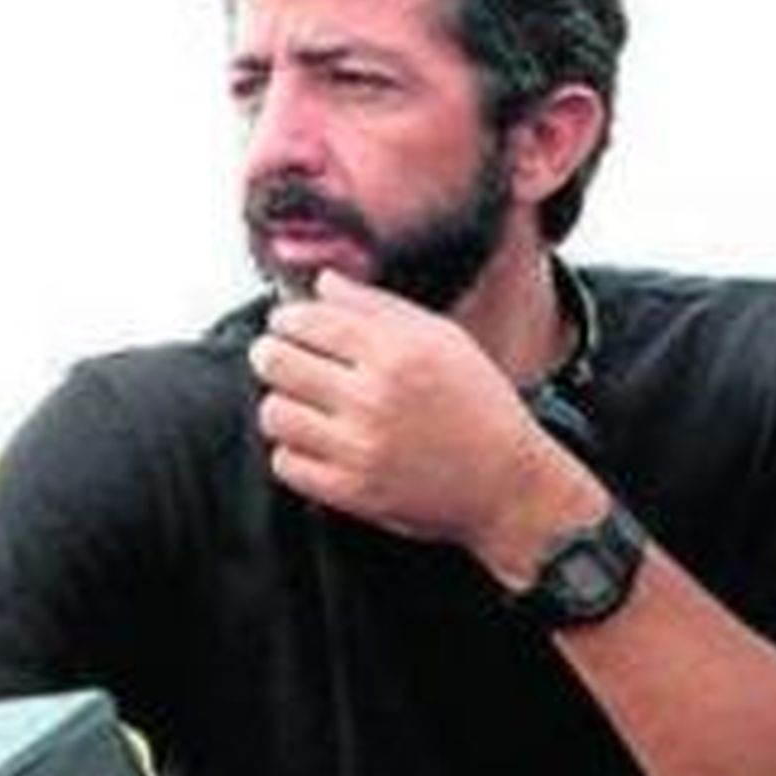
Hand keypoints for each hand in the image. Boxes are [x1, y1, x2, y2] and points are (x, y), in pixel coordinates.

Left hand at [247, 270, 603, 584]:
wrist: (505, 482)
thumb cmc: (478, 406)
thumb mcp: (442, 339)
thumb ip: (379, 307)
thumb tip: (323, 283)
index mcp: (396, 353)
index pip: (308, 321)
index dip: (286, 318)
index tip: (286, 323)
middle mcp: (374, 398)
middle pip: (277, 364)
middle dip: (270, 355)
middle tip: (278, 358)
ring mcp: (359, 448)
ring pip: (275, 414)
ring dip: (281, 404)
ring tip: (300, 402)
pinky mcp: (351, 492)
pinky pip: (286, 463)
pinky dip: (293, 451)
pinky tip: (315, 442)